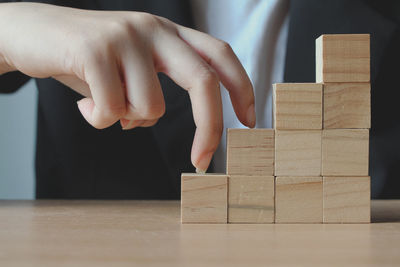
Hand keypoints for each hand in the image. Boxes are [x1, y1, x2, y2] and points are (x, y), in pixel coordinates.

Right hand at [0, 2, 254, 170]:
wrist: (31, 32)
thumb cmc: (87, 59)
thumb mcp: (129, 70)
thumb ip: (151, 90)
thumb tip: (152, 122)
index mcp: (167, 33)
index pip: (219, 55)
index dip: (241, 88)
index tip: (249, 121)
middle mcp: (153, 29)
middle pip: (202, 81)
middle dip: (208, 127)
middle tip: (202, 161)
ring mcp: (125, 36)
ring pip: (148, 107)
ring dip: (127, 120)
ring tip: (102, 105)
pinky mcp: (94, 49)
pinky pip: (112, 110)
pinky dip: (98, 119)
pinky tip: (83, 104)